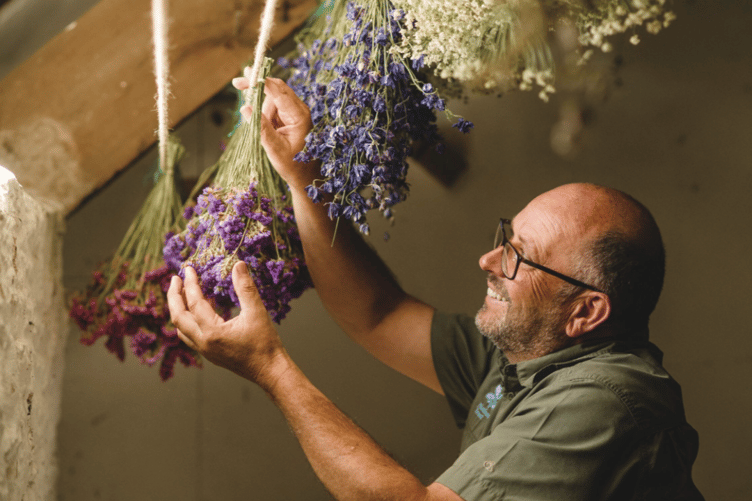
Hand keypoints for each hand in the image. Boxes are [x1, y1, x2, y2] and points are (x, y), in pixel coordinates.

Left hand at [167, 261, 289, 388]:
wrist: (270, 371)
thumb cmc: (265, 343)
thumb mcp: (257, 312)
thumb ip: (245, 287)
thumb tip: (239, 265)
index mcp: (212, 332)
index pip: (194, 302)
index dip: (190, 284)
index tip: (189, 269)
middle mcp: (203, 343)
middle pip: (178, 317)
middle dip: (174, 296)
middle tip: (176, 279)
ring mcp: (205, 350)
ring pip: (180, 328)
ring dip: (178, 309)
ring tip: (181, 294)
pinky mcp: (209, 354)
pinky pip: (189, 336)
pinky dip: (186, 321)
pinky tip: (194, 313)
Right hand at [232, 76, 318, 191]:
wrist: (305, 175)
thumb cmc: (292, 164)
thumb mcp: (274, 147)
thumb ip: (260, 127)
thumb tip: (245, 107)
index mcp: (299, 115)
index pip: (278, 92)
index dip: (260, 82)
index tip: (243, 77)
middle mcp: (299, 109)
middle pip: (276, 88)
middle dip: (257, 87)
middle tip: (237, 84)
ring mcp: (295, 112)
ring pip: (272, 99)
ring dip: (262, 109)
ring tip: (267, 132)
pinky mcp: (290, 116)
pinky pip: (274, 108)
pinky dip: (265, 114)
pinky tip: (268, 130)